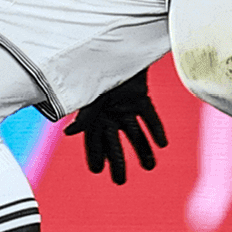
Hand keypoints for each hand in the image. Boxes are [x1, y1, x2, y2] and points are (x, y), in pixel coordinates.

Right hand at [64, 68, 168, 183]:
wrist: (120, 48)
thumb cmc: (99, 69)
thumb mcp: (92, 94)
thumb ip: (83, 115)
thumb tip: (68, 133)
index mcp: (94, 115)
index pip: (93, 141)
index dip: (94, 155)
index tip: (96, 171)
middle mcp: (110, 115)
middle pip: (114, 144)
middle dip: (117, 162)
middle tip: (120, 182)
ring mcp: (126, 108)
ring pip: (135, 134)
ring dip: (143, 150)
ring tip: (150, 167)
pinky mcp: (142, 99)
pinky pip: (150, 118)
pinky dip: (156, 130)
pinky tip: (163, 145)